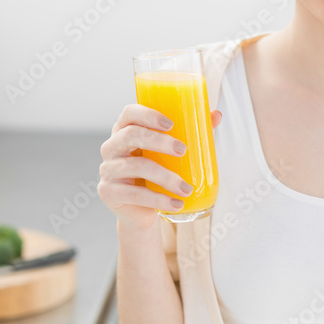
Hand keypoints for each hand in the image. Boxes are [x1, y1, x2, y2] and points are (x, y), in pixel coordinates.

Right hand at [98, 105, 222, 231]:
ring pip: (135, 166)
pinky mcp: (108, 192)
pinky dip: (158, 200)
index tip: (171, 124)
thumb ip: (191, 133)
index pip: (129, 113)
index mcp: (124, 130)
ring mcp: (107, 169)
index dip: (148, 115)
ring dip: (165, 177)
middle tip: (183, 150)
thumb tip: (216, 115)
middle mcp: (112, 146)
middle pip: (131, 135)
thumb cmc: (157, 173)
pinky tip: (176, 204)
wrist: (143, 211)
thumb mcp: (171, 154)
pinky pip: (133, 194)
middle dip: (159, 141)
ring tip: (186, 188)